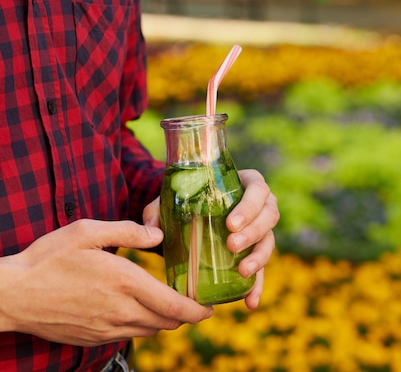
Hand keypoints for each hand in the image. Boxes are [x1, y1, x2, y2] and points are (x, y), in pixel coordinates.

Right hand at [0, 220, 212, 346]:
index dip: (200, 310)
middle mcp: (122, 311)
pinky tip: (135, 309)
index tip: (211, 305)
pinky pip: (129, 336)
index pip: (176, 306)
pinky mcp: (94, 339)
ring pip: (150, 331)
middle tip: (193, 301)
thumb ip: (128, 231)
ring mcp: (107, 329)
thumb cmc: (49, 259)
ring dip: (164, 320)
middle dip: (186, 314)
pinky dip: (141, 325)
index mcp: (126, 283)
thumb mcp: (88, 232)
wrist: (12, 295)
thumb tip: (158, 235)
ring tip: (167, 303)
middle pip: (169, 322)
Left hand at [144, 169, 277, 308]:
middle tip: (231, 245)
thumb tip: (152, 227)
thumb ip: (158, 209)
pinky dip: (258, 287)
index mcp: (247, 184)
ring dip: (259, 257)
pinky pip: (263, 270)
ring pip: (269, 242)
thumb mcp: (172, 199)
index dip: (250, 207)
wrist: (194, 213)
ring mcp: (262, 230)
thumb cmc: (188, 200)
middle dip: (253, 232)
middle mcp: (261, 206)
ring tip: (242, 271)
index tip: (230, 224)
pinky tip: (250, 302)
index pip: (258, 190)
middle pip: (270, 216)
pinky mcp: (256, 253)